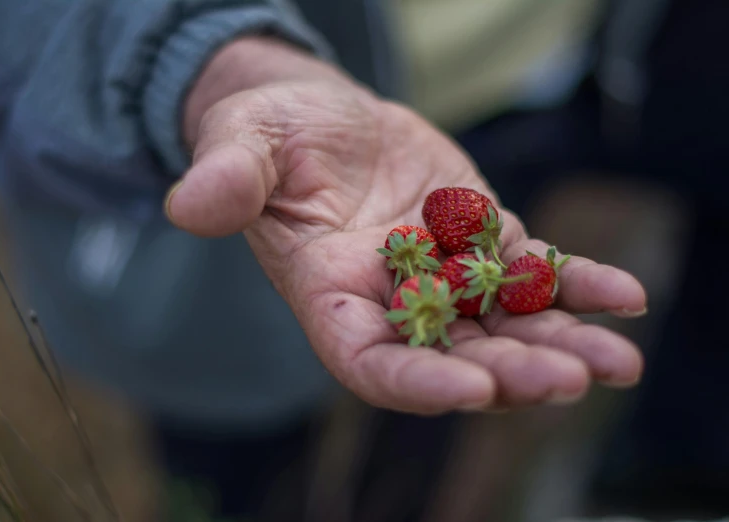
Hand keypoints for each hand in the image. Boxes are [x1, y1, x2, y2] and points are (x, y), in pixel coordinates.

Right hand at [165, 38, 645, 413]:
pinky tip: (624, 295)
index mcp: (329, 291)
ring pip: (504, 324)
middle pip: (452, 353)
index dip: (416, 378)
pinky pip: (532, 270)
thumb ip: (227, 178)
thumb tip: (187, 205)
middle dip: (509, 372)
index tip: (471, 389)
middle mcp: (390, 297)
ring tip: (617, 361)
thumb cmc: (269, 133)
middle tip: (570, 380)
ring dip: (560, 343)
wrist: (319, 117)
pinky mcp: (478, 238)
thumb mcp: (242, 144)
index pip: (369, 358)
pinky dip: (576, 283)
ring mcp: (441, 272)